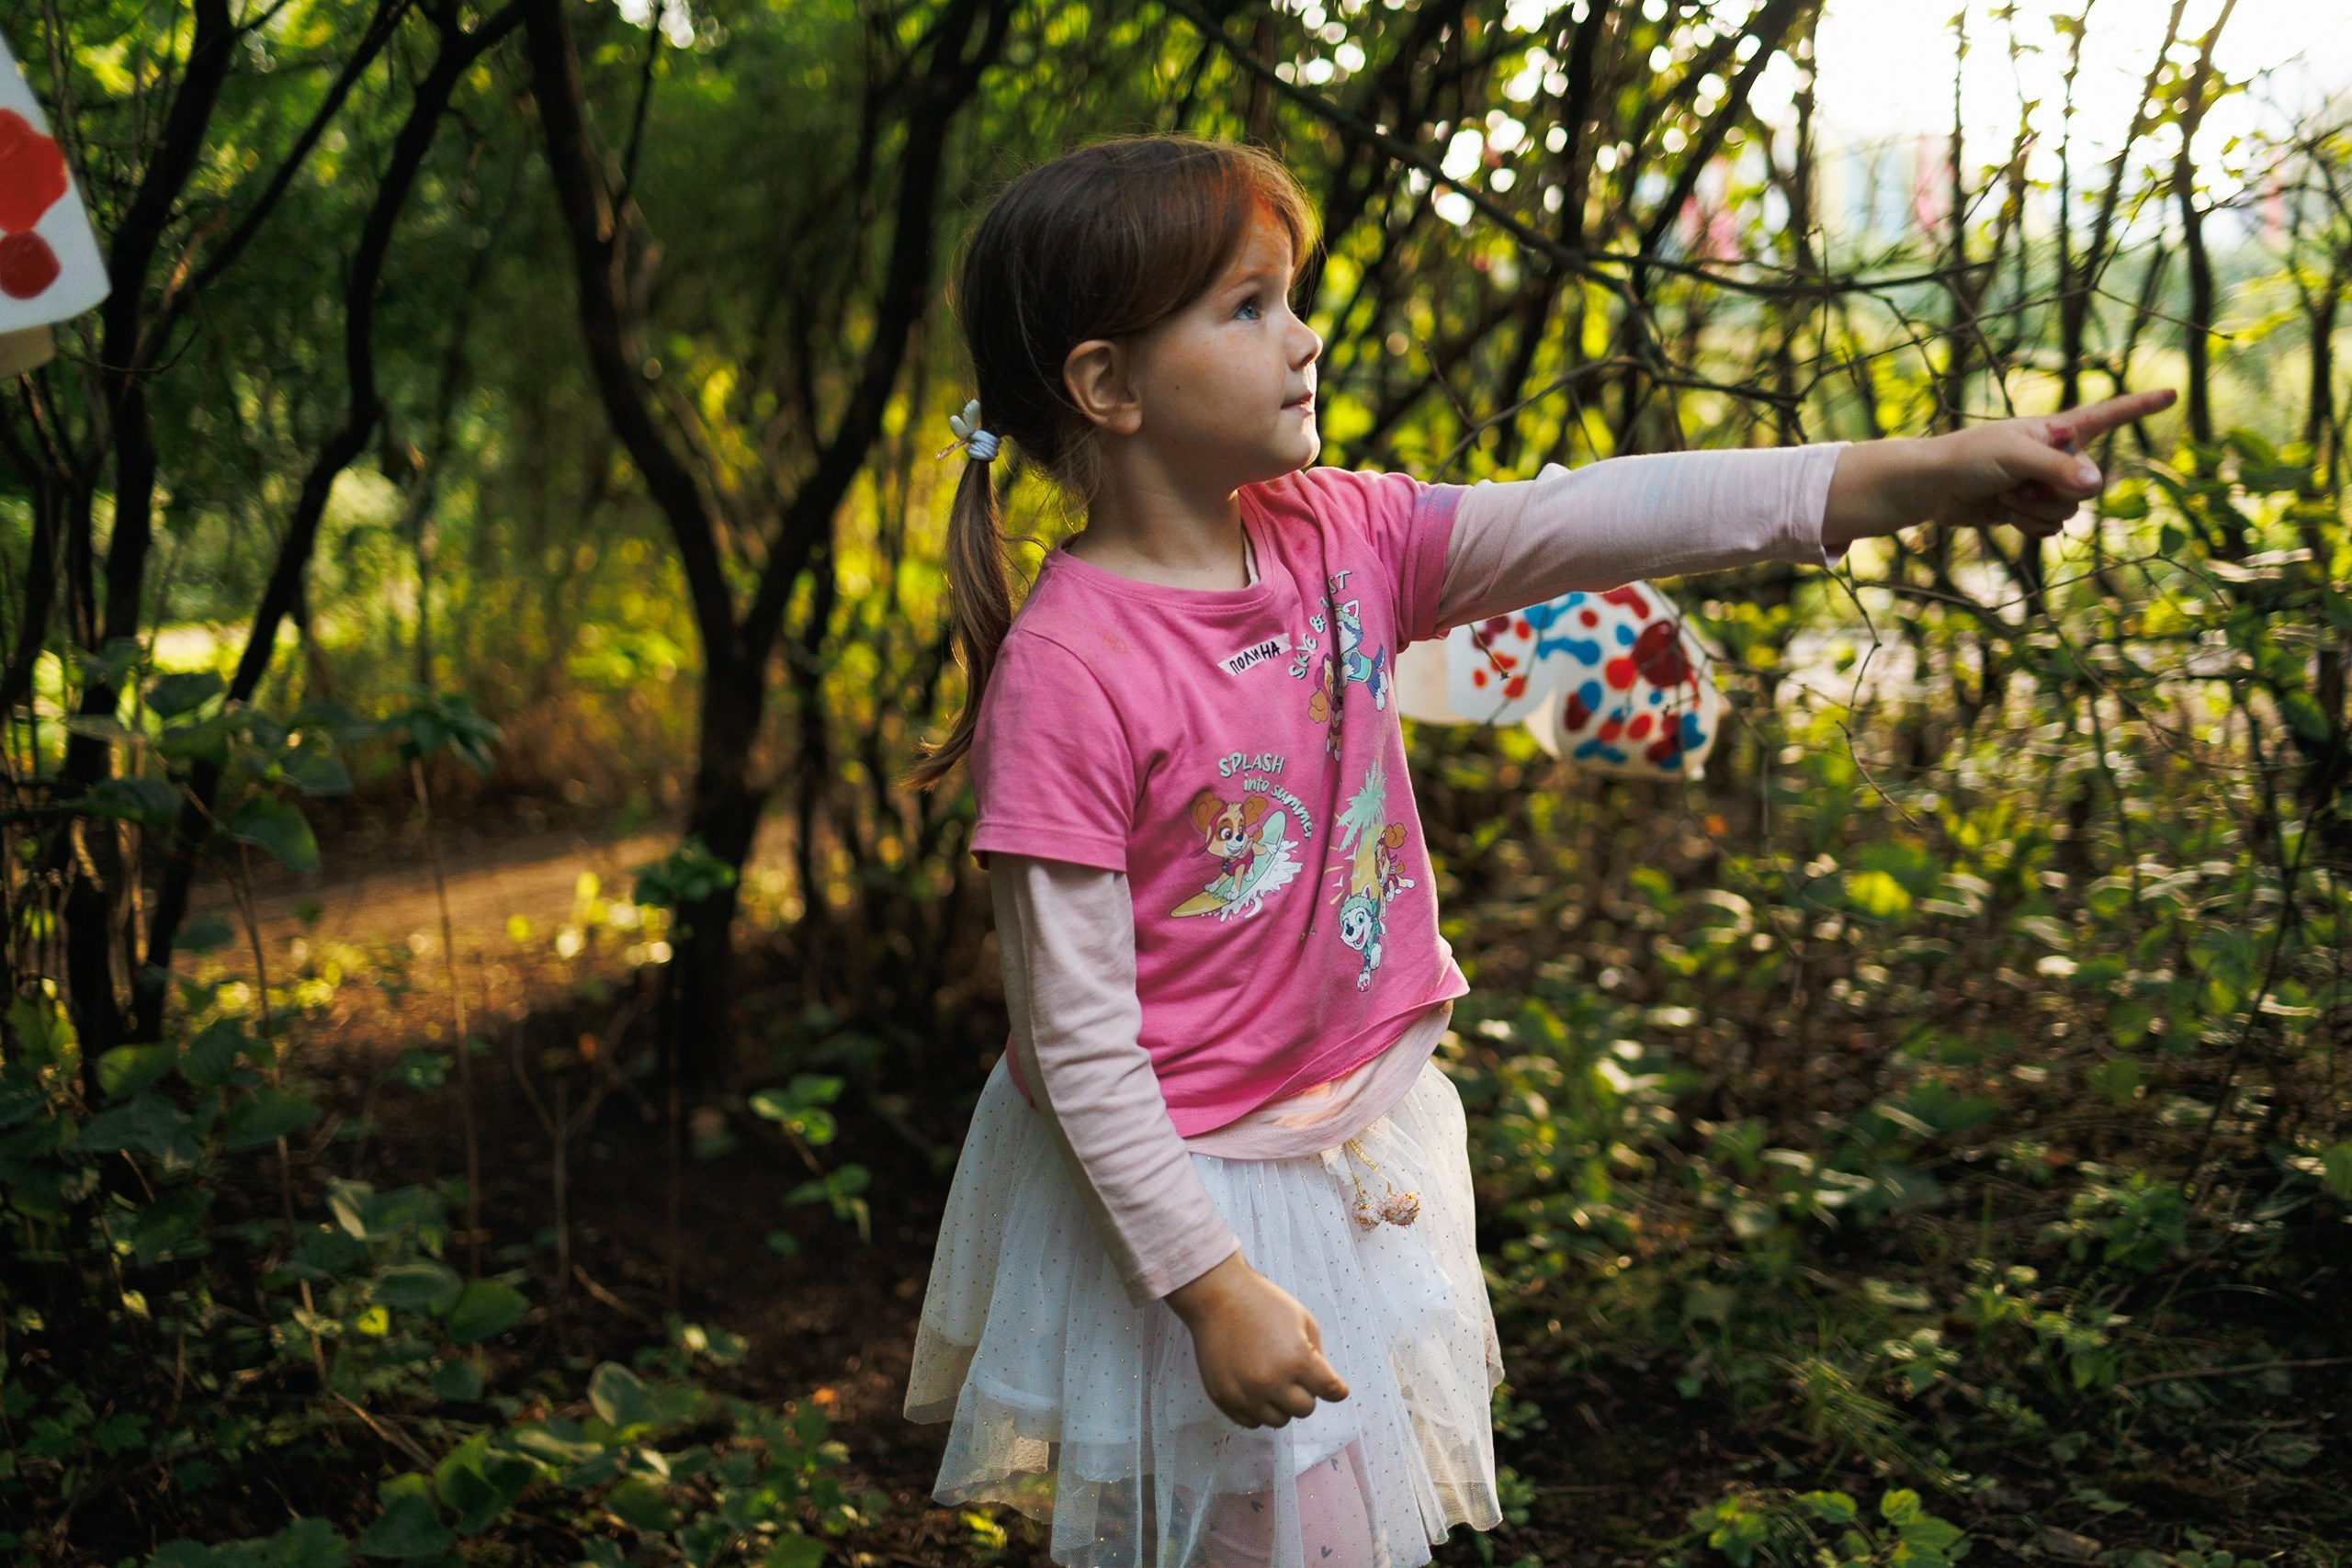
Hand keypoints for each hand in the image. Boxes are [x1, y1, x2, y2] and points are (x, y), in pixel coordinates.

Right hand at [1164, 1249, 1349, 1427]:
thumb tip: (1322, 1383)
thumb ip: (1318, 1353)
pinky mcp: (1225, 1399)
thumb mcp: (1302, 1319)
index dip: (1335, 1389)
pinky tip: (1254, 1387)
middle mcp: (1272, 1382)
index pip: (1330, 1391)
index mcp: (1296, 1359)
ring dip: (1281, 1403)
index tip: (1335, 1390)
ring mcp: (1246, 1393)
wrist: (1218, 1298)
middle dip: (1305, 1393)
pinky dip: (1257, 1409)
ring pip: (1279, 1420)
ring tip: (1271, 1379)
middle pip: (1305, 1409)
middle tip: (1294, 1375)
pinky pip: (1252, 1421)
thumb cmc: (1262, 1303)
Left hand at [1822, 388, 2177, 549]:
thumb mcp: (2014, 457)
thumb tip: (2096, 485)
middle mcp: (2057, 457)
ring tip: (2004, 496)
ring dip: (2035, 511)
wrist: (1931, 488)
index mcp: (2057, 431)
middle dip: (2054, 492)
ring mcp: (2044, 486)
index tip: (2172, 394)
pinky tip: (2004, 515)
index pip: (2108, 416)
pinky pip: (2050, 529)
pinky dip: (2028, 527)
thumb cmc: (1968, 459)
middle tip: (2017, 482)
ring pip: (2069, 512)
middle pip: (2089, 486)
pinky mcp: (2028, 510)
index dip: (2140, 407)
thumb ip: (2057, 470)